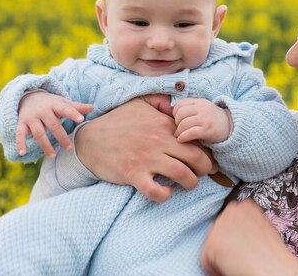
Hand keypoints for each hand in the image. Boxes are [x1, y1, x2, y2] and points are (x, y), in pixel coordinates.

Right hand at [17, 92, 92, 157]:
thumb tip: (92, 107)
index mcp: (55, 105)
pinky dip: (20, 143)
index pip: (65, 109)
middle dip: (61, 137)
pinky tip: (22, 153)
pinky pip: (20, 134)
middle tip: (69, 148)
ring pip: (38, 133)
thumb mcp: (62, 103)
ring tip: (53, 156)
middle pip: (53, 125)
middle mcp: (42, 111)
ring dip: (45, 145)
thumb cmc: (51, 104)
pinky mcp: (22, 124)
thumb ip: (76, 107)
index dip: (73, 114)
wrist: (28, 98)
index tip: (81, 119)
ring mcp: (31, 118)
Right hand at [74, 95, 217, 201]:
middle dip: (205, 168)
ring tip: (188, 184)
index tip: (207, 159)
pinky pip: (156, 190)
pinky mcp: (133, 174)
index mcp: (163, 124)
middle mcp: (159, 141)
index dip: (206, 151)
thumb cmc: (117, 121)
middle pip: (196, 158)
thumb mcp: (140, 103)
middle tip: (203, 173)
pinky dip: (165, 194)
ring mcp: (146, 158)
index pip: (195, 139)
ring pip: (182, 174)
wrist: (90, 139)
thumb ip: (161, 101)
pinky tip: (166, 192)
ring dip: (190, 183)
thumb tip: (177, 104)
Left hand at [173, 98, 232, 143]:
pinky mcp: (207, 130)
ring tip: (179, 136)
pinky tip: (181, 140)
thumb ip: (191, 108)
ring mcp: (205, 119)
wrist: (231, 126)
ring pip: (184, 124)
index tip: (177, 120)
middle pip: (180, 114)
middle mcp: (202, 109)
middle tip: (178, 129)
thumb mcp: (203, 108)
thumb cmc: (213, 119)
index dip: (175, 112)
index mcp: (200, 102)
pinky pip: (190, 133)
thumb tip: (172, 114)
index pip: (181, 104)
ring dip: (178, 132)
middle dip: (176, 123)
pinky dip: (183, 137)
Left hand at [201, 200, 297, 275]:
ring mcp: (220, 224)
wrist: (273, 268)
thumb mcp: (262, 227)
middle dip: (225, 244)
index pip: (229, 220)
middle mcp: (231, 210)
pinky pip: (205, 260)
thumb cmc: (273, 254)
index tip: (239, 246)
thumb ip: (246, 224)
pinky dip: (215, 268)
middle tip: (237, 257)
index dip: (233, 236)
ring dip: (220, 256)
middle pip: (218, 230)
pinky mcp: (212, 242)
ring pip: (210, 245)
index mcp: (246, 205)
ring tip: (236, 262)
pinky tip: (231, 268)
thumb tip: (236, 233)